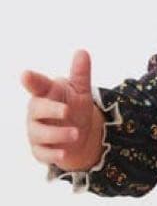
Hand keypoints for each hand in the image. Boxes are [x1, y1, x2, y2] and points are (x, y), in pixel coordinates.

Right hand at [21, 49, 103, 171]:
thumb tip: (82, 52)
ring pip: (39, 133)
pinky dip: (52, 154)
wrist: (80, 135)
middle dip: (51, 110)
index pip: (36, 85)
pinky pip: (42, 153)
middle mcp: (36, 112)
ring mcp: (36, 131)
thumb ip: (80, 73)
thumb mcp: (81, 91)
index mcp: (45, 94)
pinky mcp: (39, 149)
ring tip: (76, 133)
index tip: (26, 75)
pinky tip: (64, 154)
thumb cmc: (75, 107)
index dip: (31, 80)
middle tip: (68, 110)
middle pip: (36, 109)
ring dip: (57, 134)